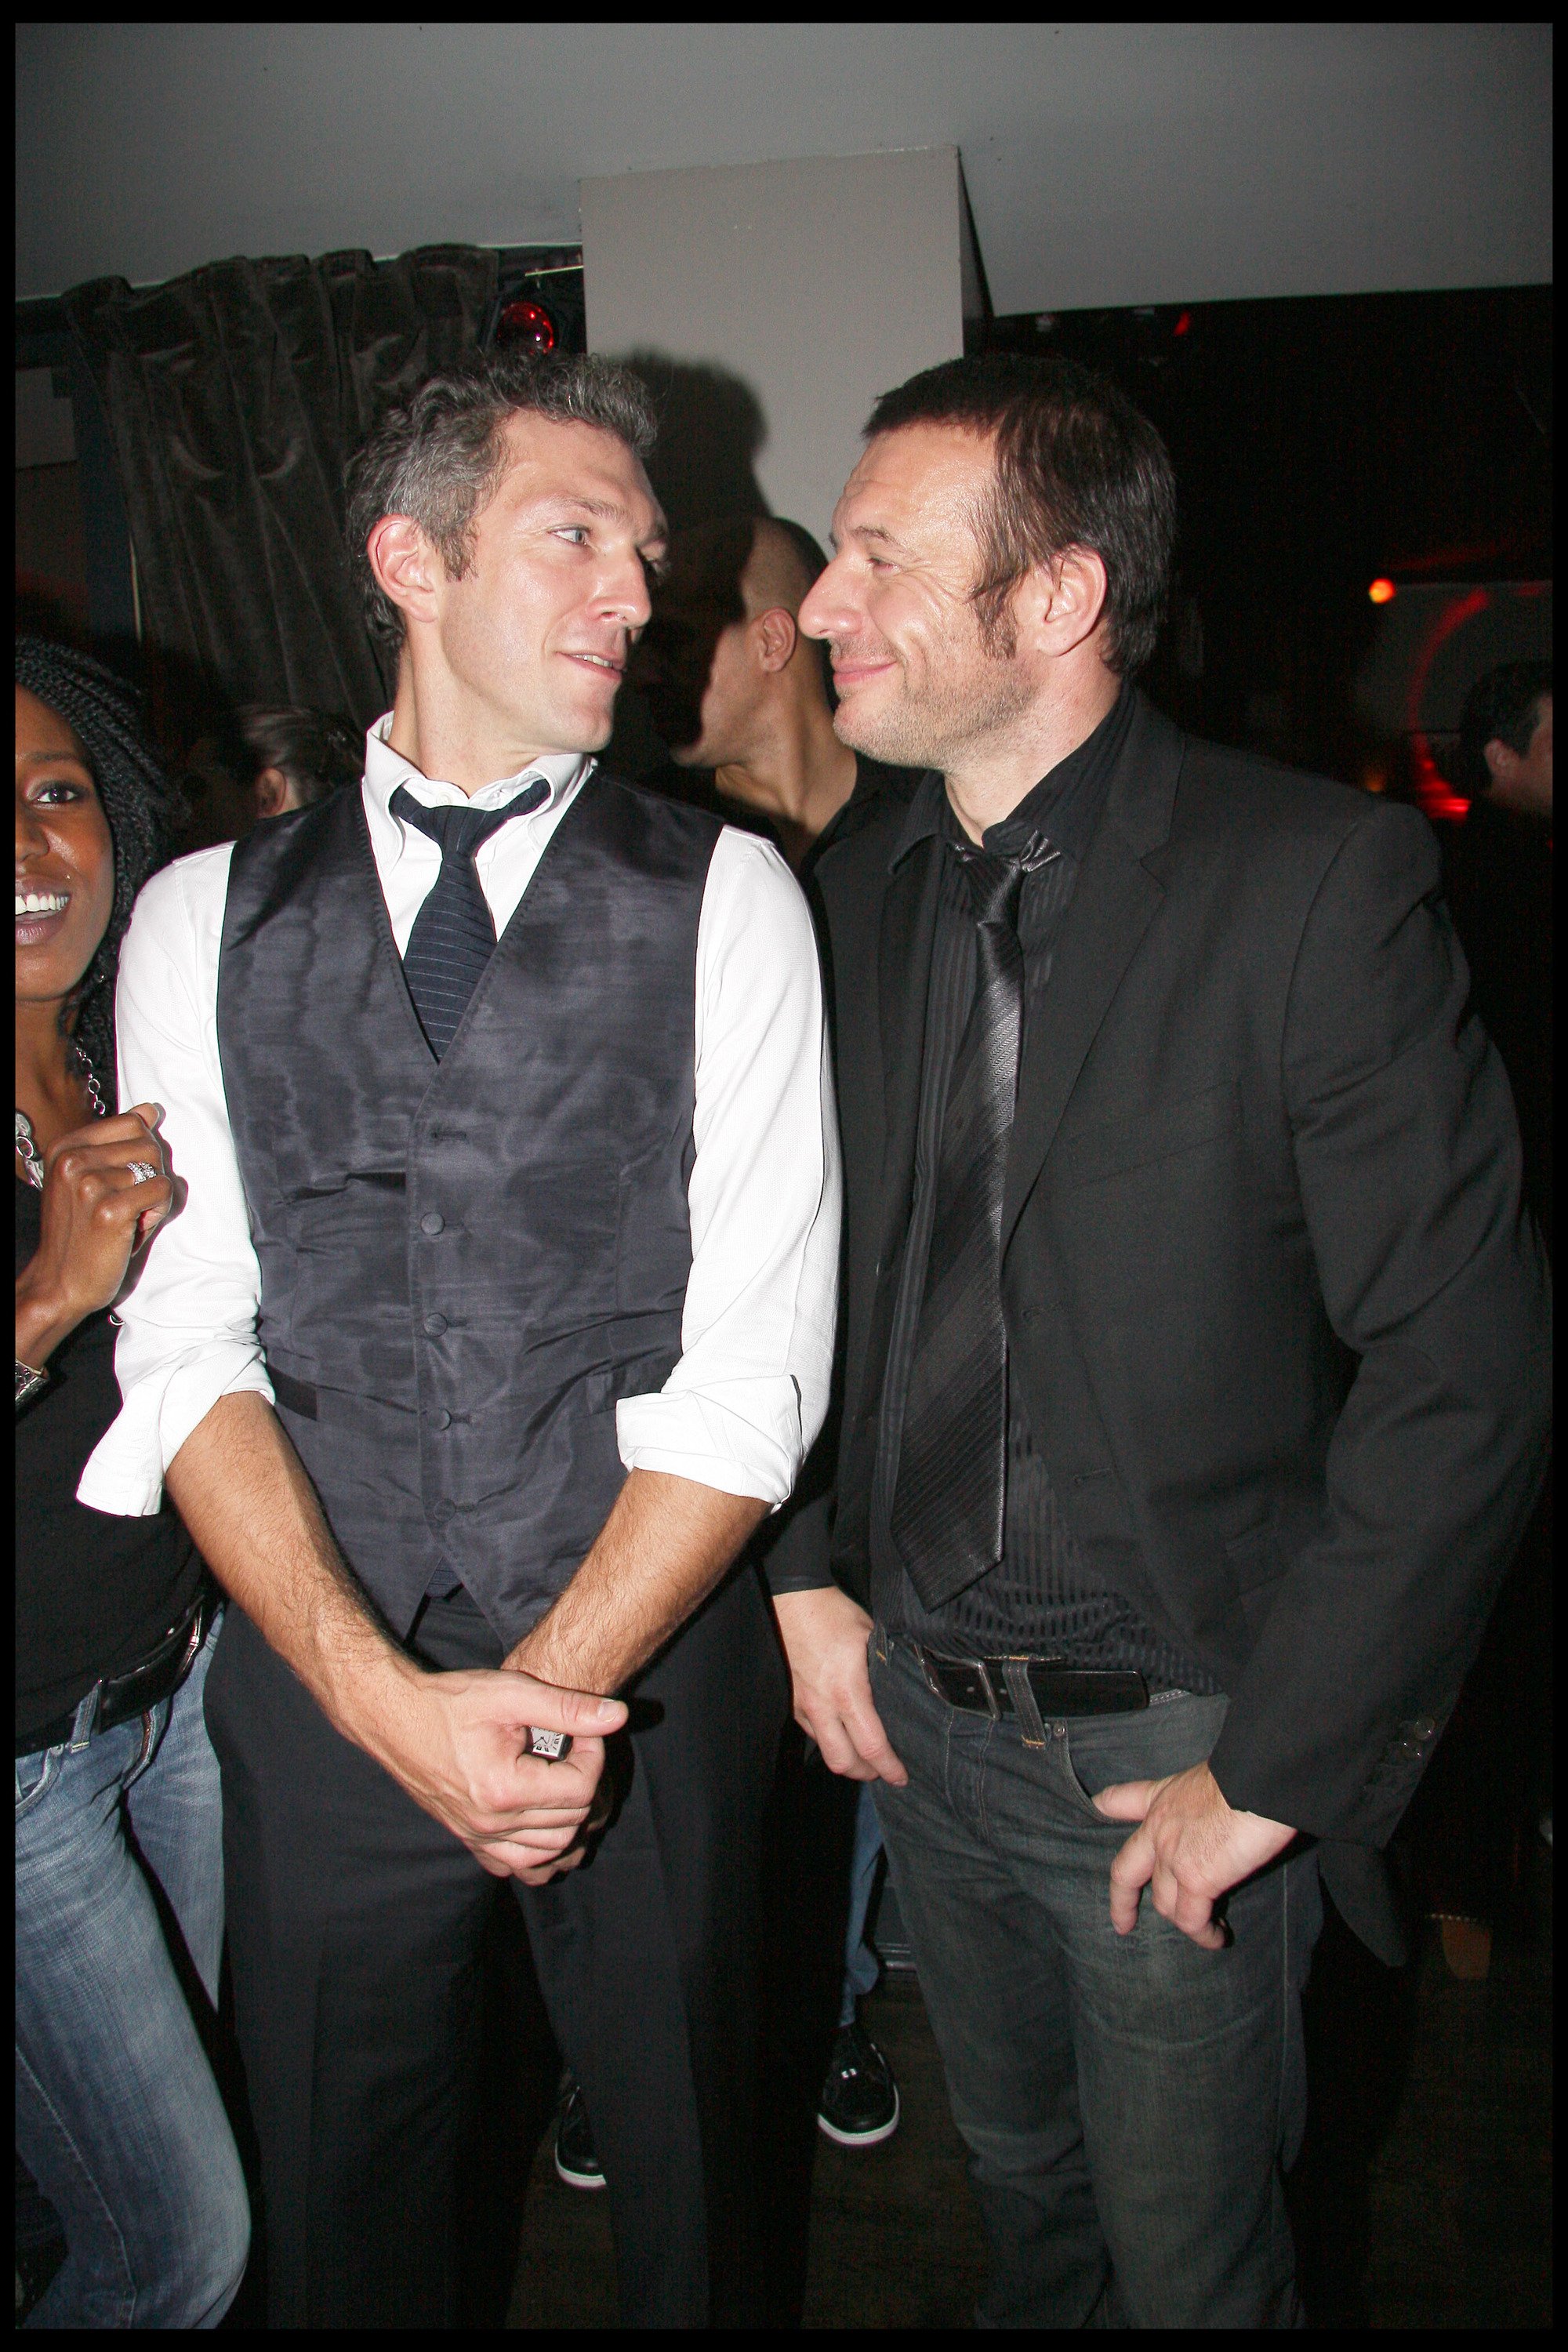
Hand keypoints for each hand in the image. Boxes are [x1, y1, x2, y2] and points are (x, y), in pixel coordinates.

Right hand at [16, 1103, 173, 1363]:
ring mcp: (90, 1184)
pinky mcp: (110, 1210)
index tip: (122, 1183)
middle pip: (150, 1144)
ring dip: (154, 1199)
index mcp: (66, 1147)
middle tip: (126, 1206)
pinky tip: (135, 1230)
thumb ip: (119, 1144)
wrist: (60, 1283)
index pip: (133, 1122)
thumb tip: (151, 1109)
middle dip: (150, 1177)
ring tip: (128, 1220)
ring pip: (160, 1169)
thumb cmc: (81, 1234)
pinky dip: (159, 1212)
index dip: (142, 1154)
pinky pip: (164, 1191)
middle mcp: (73, 1160)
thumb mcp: (90, 1180)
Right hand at [371, 1663, 626, 1883]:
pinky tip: (539, 1813)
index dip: (594, 1755)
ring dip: (568, 1817)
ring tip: (561, 1776)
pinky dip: (539, 1846)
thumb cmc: (450, 1702)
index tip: (584, 1731)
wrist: (396, 1718)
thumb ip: (567, 1708)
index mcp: (504, 1789)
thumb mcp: (512, 1693)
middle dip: (584, 1781)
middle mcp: (491, 1824)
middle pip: (571, 1821)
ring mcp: (477, 1837)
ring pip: (550, 1849)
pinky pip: (517, 1863)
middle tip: (574, 1747)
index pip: (581, 1789)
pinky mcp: (468, 1839)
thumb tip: (617, 1716)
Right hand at [772, 1587, 906, 1785]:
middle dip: (866, 1773)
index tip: (901, 1778)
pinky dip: (829, 1739)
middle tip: (882, 1770)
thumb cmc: (834, 1614)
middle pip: (843, 1762)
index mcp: (847, 1691)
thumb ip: (884, 1670)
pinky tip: (840, 1730)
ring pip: (824, 1750)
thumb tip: (903, 1690)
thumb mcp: (871, 1638)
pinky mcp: (790, 1700)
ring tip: (863, 1755)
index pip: (871, 1745)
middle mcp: (822, 1704)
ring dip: (846, 1758)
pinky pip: (812, 1731)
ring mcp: (802, 1705)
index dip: (889, 1768)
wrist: (792, 1599)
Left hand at [1092, 1762, 1294, 1949]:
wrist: (1255, 1782)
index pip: (1125, 1799)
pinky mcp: (1195, 1880)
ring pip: (1165, 1904)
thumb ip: (1202, 1800)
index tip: (1097, 1807)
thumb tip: (1225, 1810)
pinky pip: (1191, 1919)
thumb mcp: (1208, 1777)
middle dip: (1122, 1901)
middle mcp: (1159, 1830)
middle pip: (1126, 1872)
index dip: (1109, 1805)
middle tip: (1123, 1923)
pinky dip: (1203, 1934)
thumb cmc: (1243, 1775)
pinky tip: (1216, 1937)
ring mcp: (1172, 1858)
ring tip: (1204, 1931)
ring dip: (1183, 1922)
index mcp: (1163, 1800)